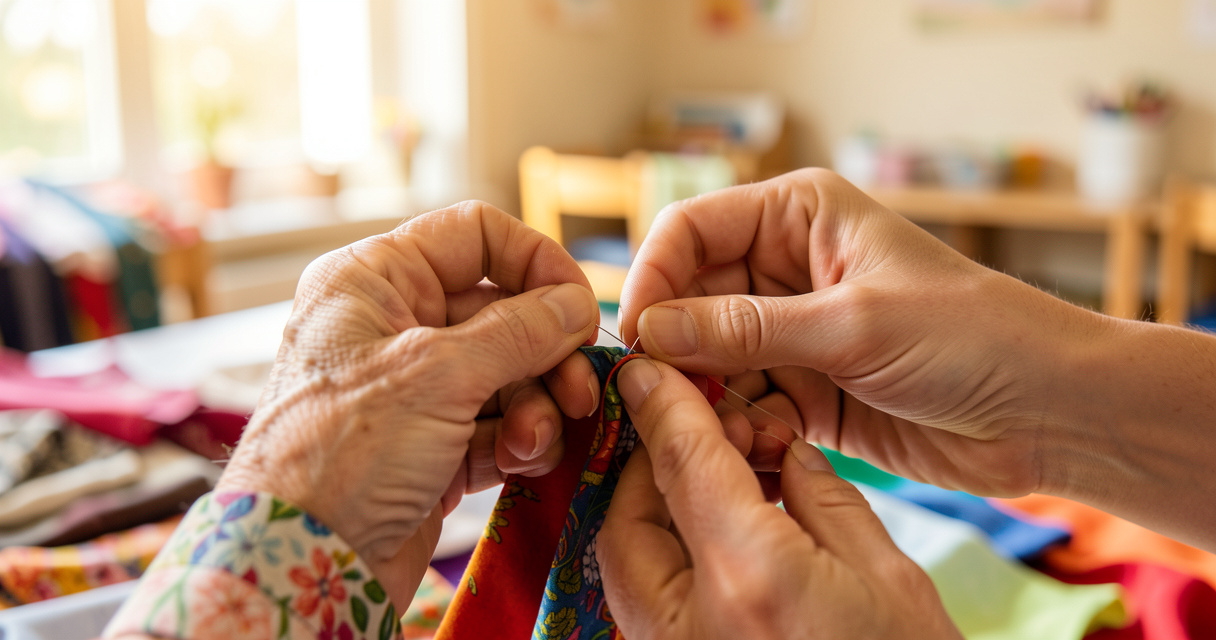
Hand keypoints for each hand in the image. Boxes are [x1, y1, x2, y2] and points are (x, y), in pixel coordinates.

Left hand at [217, 202, 599, 609]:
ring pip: (508, 372)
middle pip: (503, 311)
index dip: (535, 261)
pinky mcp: (432, 444)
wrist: (303, 562)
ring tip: (533, 441)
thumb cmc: (342, 453)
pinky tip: (519, 462)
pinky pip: (499, 423)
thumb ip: (519, 331)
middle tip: (579, 389)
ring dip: (536, 406)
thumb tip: (577, 302)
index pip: (474, 235)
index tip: (579, 304)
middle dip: (547, 353)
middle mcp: (393, 324)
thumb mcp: (437, 375)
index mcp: (374, 279)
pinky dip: (519, 441)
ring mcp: (414, 388)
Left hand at [598, 357, 960, 638]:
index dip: (664, 405)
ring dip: (656, 516)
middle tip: (703, 441)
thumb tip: (779, 451)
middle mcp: (690, 626)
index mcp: (751, 579)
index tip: (648, 368)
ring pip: (627, 568)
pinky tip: (720, 546)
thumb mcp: (889, 578)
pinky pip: (649, 609)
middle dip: (655, 469)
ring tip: (720, 490)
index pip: (685, 464)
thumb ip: (821, 501)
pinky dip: (667, 563)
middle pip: (629, 520)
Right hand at [619, 168, 1110, 497]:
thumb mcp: (852, 325)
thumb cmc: (971, 338)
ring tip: (728, 428)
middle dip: (675, 348)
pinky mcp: (803, 390)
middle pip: (689, 298)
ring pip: (708, 358)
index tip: (634, 336)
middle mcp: (785, 268)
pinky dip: (737, 427)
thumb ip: (744, 329)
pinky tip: (760, 446)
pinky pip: (741, 404)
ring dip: (706, 396)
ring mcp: (792, 332)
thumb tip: (648, 332)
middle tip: (664, 397)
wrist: (1046, 412)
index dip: (653, 277)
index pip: (690, 230)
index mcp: (798, 216)